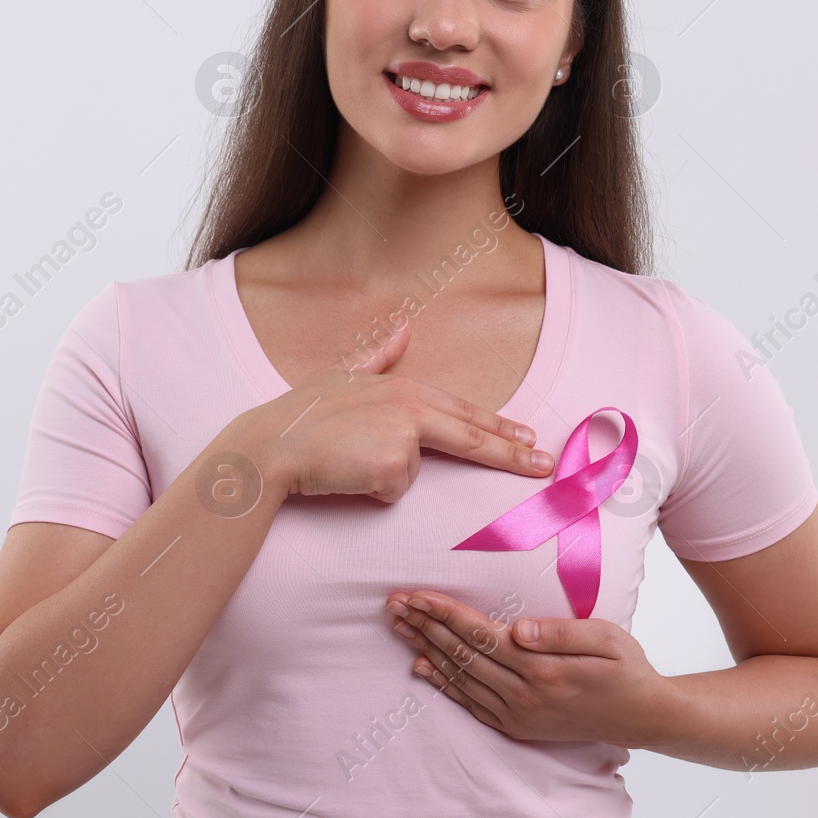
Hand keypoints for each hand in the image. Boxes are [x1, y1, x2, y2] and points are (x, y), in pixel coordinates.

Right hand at [225, 314, 551, 503]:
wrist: (271, 444)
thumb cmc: (301, 415)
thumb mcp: (342, 374)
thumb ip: (380, 356)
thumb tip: (403, 326)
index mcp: (402, 387)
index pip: (463, 410)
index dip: (498, 426)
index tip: (527, 436)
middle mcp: (410, 406)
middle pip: (473, 435)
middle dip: (514, 452)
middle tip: (546, 464)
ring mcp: (405, 435)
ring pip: (413, 471)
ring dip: (382, 474)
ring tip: (346, 460)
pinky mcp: (396, 465)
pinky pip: (394, 490)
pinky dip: (372, 489)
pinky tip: (346, 474)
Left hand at [383, 588, 672, 748]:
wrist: (646, 717)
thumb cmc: (627, 668)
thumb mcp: (605, 639)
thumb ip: (559, 632)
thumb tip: (517, 628)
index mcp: (542, 667)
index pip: (479, 633)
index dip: (443, 612)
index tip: (415, 595)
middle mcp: (524, 694)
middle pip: (461, 653)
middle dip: (423, 625)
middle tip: (392, 604)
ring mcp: (518, 713)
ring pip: (460, 676)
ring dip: (425, 648)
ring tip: (398, 626)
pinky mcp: (517, 726)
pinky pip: (470, 702)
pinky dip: (442, 683)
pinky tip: (421, 665)